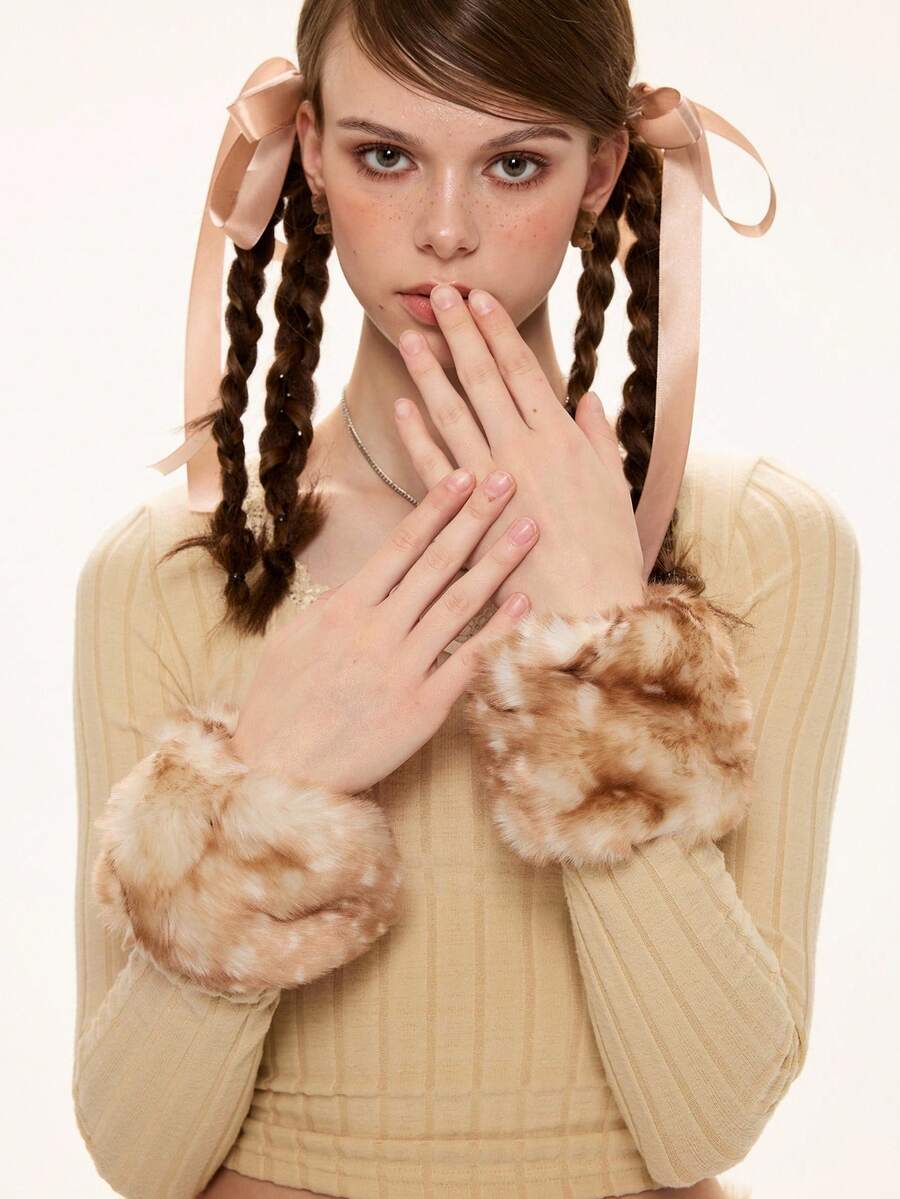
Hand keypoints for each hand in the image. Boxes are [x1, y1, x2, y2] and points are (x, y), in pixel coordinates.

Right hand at [230, 465, 539, 795]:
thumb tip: (364, 579)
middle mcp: (376, 631)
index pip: (400, 546)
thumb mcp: (293, 641)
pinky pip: (467, 662)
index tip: (464, 477)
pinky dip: (497, 631)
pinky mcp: (421, 709)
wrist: (278, 772)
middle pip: (437, 563)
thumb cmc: (279, 706)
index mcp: (343, 609)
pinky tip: (525, 603)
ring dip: (497, 562)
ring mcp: (401, 669)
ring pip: (458, 604)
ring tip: (529, 527)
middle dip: (475, 517)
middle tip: (508, 480)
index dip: (436, 508)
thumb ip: (333, 606)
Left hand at [395, 284, 644, 618]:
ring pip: (454, 413)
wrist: (588, 613)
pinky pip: (435, 467)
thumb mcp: (615, 488)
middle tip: (439, 294)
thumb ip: (599, 438)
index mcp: (562, 439)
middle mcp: (524, 450)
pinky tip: (403, 406)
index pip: (523, 369)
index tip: (479, 299)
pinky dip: (417, 435)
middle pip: (484, 379)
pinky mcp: (468, 518)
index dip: (498, 331)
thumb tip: (588, 397)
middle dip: (460, 333)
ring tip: (410, 336)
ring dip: (431, 372)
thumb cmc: (608, 553)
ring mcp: (492, 482)